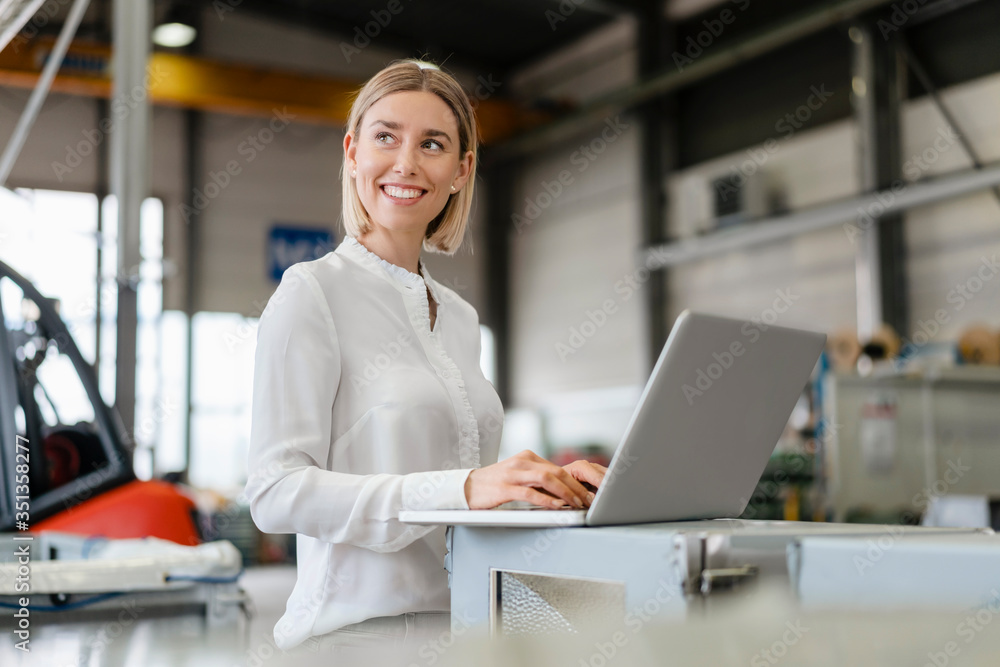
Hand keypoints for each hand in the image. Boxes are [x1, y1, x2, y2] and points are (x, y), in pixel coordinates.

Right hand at [464, 450, 598, 509]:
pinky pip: (530, 493)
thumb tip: (561, 493)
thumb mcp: (518, 476)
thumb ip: (536, 480)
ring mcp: (512, 474)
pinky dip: (545, 500)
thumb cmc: (493, 484)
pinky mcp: (504, 488)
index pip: (557, 468)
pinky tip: (555, 506)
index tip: (586, 493)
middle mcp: (521, 462)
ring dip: (565, 492)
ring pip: (546, 479)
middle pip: (556, 472)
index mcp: (527, 457)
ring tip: (576, 504)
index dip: (575, 481)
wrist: (465, 487)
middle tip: (587, 500)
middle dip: (575, 487)